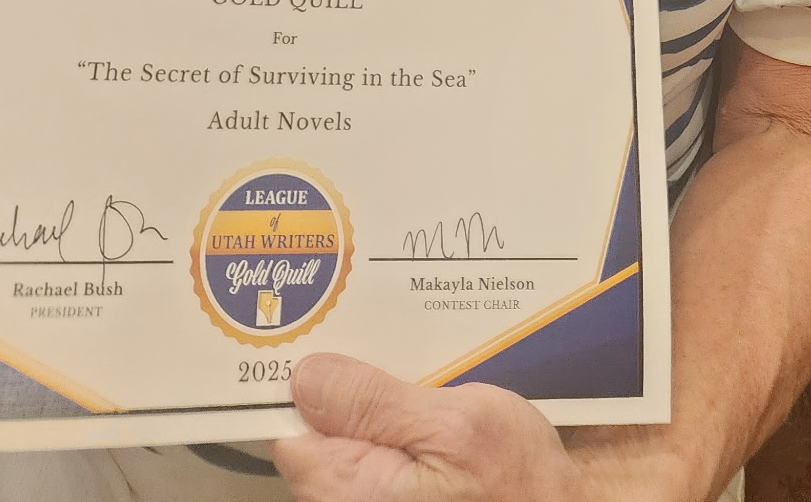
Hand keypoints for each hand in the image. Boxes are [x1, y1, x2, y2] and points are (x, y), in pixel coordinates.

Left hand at [271, 354, 579, 501]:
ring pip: (348, 431)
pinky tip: (423, 385)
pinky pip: (375, 443)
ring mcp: (374, 498)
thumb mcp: (457, 428)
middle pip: (316, 427)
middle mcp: (351, 501)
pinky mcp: (397, 492)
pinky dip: (394, 409)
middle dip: (343, 377)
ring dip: (374, 390)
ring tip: (411, 354)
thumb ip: (376, 404)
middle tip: (375, 326)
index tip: (311, 327)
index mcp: (350, 490)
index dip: (298, 375)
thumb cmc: (521, 485)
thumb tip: (306, 377)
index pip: (289, 427)